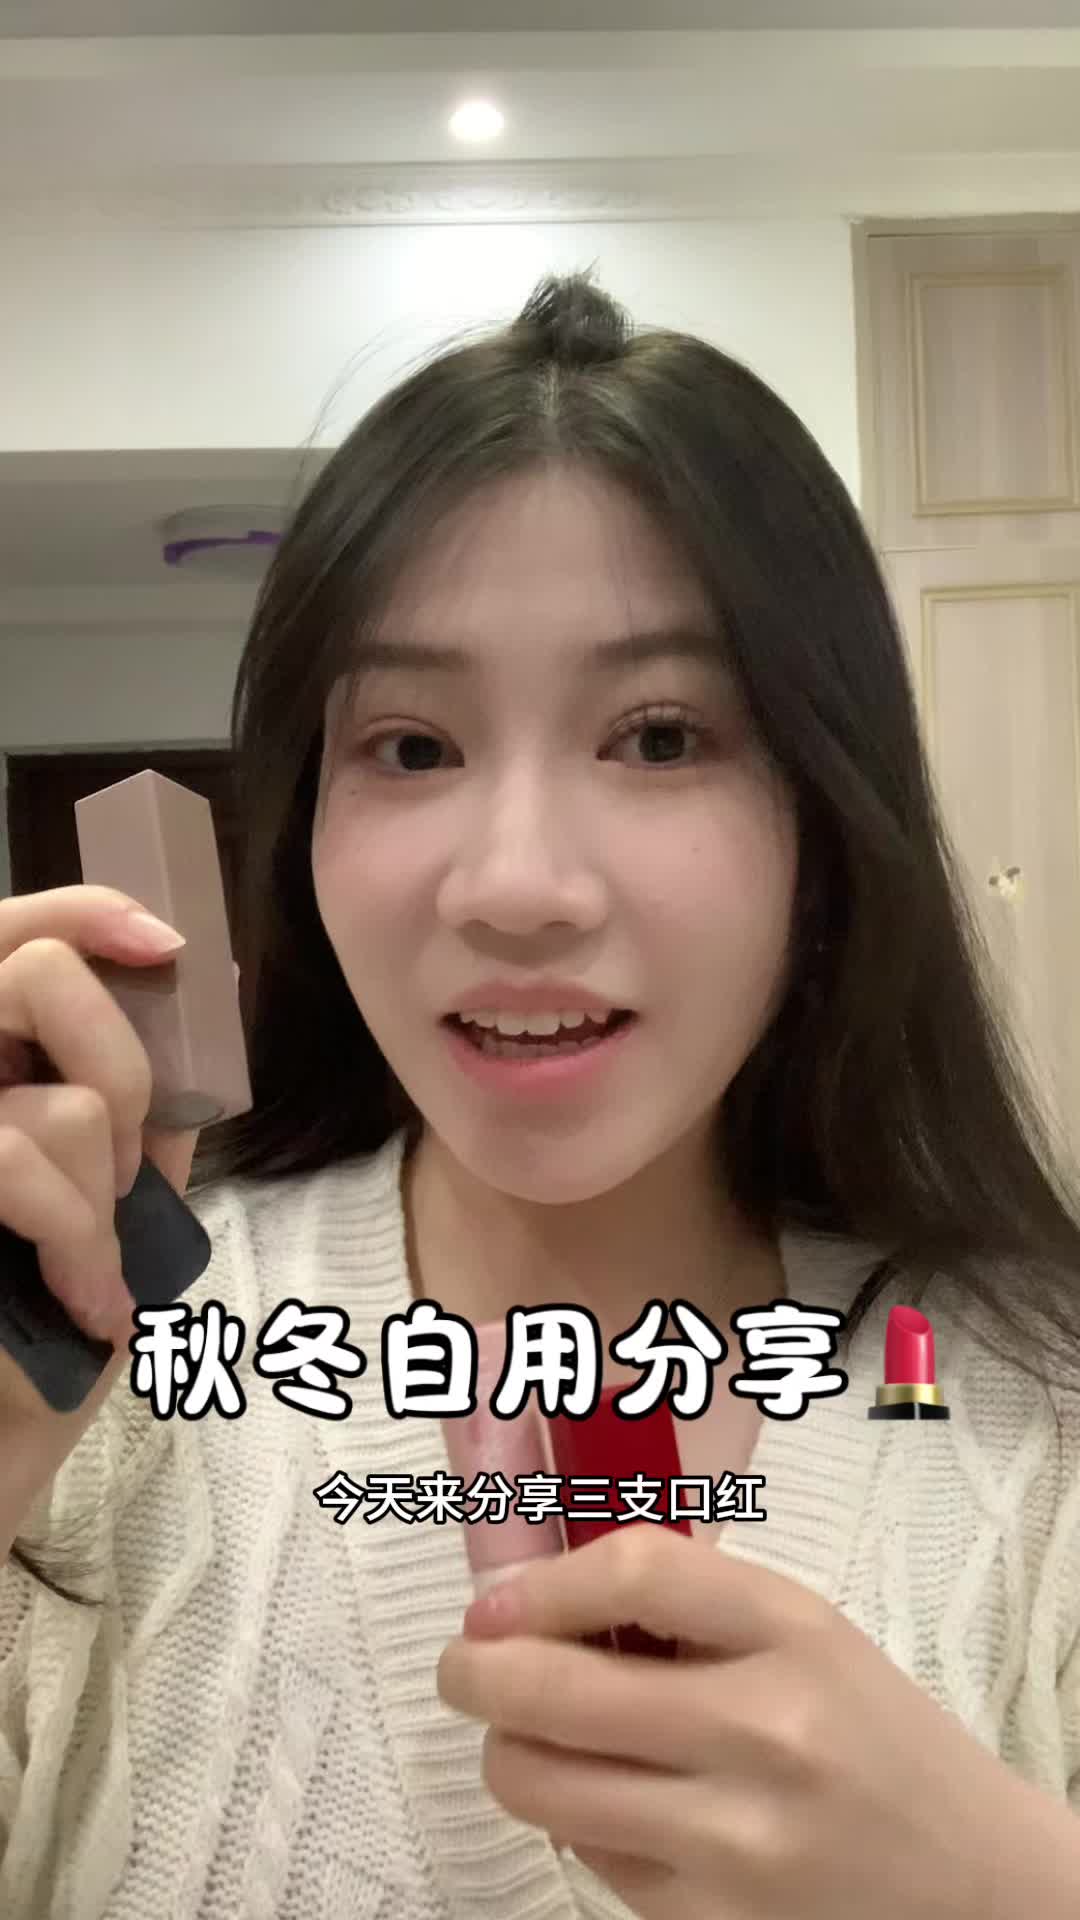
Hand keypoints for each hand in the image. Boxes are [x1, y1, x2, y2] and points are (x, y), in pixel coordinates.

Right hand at [0, 887, 201, 1513]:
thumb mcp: (111, 1194)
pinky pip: (19, 1163)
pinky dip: (80, 1244)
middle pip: (34, 970)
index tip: (167, 944)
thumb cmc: (42, 1328)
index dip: (86, 907)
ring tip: (97, 1271)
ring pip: (53, 1098)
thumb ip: (140, 1101)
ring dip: (104, 1198)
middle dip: (122, 1066)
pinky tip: (86, 1308)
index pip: (9, 929)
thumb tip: (207, 988)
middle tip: (125, 1165)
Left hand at [438, 1526, 1079, 1919]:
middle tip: (463, 1668)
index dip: (538, 1585)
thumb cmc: (872, 1734)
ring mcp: (734, 1839)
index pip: (633, 1571)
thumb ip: (687, 1604)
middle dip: (476, 1673)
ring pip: (544, 1786)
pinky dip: (576, 1824)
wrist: (974, 1880)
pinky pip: (590, 1859)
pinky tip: (611, 1801)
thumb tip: (536, 1599)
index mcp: (791, 1629)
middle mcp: (762, 1730)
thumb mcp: (803, 1633)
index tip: (496, 1601)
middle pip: (556, 1689)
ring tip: (521, 1736)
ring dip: (507, 1753)